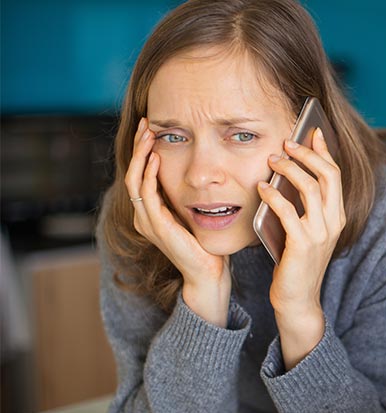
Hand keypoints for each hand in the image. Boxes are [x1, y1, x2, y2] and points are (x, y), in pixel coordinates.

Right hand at [125, 117, 230, 326]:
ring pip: (135, 180)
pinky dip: (149, 175)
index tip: (151, 128)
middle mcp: (144, 215)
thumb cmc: (206, 244)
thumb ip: (189, 194)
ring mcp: (147, 221)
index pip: (140, 174)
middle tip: (146, 123)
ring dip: (141, 155)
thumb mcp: (195, 212)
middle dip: (138, 146)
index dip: (143, 150)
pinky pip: (147, 195)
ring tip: (149, 135)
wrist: (208, 272)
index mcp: (151, 212)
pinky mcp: (157, 227)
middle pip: (132, 173)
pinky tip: (156, 158)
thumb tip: (201, 170)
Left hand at [257, 128, 345, 368]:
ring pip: (309, 187)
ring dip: (289, 168)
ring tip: (272, 160)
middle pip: (327, 175)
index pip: (335, 174)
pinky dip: (273, 194)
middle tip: (287, 142)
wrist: (297, 298)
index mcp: (337, 215)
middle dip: (307, 153)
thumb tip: (287, 173)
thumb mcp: (306, 230)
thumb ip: (304, 206)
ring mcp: (320, 232)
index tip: (313, 131)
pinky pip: (288, 210)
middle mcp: (333, 221)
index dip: (324, 150)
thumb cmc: (297, 262)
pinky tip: (261, 187)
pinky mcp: (302, 243)